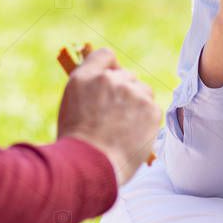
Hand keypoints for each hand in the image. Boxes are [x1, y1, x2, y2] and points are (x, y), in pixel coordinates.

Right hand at [57, 48, 160, 186]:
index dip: (110, 68)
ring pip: (142, 91)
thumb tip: (103, 82)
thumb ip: (88, 89)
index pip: (105, 56)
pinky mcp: (150, 109)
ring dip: (137, 104)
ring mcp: (132, 93)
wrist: (89, 166)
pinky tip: (132, 135)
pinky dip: (145, 120)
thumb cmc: (76, 142)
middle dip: (123, 92)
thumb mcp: (71, 106)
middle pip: (126, 76)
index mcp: (86, 77)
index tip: (110, 80)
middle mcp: (110, 79)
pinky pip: (152, 108)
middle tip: (115, 117)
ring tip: (123, 129)